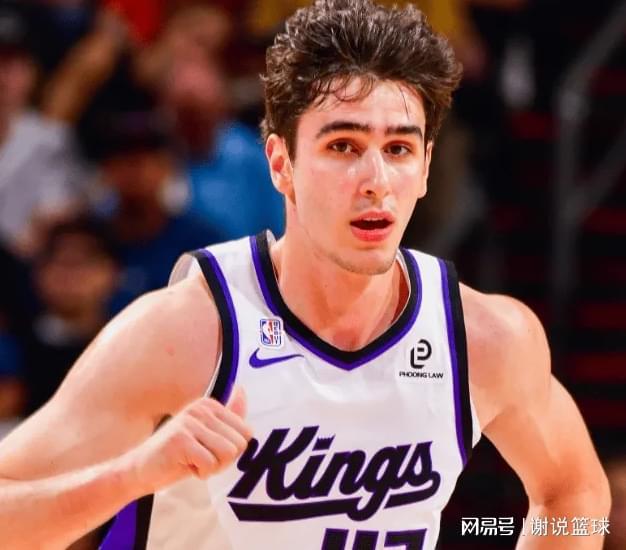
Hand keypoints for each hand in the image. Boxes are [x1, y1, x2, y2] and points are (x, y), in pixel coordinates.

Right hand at [127, 387, 252, 493]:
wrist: (140, 469)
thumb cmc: (178, 455)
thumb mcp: (207, 434)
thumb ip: (228, 417)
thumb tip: (242, 390)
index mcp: (210, 405)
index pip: (246, 433)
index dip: (231, 451)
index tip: (210, 450)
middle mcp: (201, 408)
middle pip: (239, 445)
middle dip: (223, 461)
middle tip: (200, 458)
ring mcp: (190, 422)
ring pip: (227, 454)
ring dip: (212, 467)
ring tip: (193, 461)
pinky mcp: (180, 439)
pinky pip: (210, 464)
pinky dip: (201, 473)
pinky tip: (184, 465)